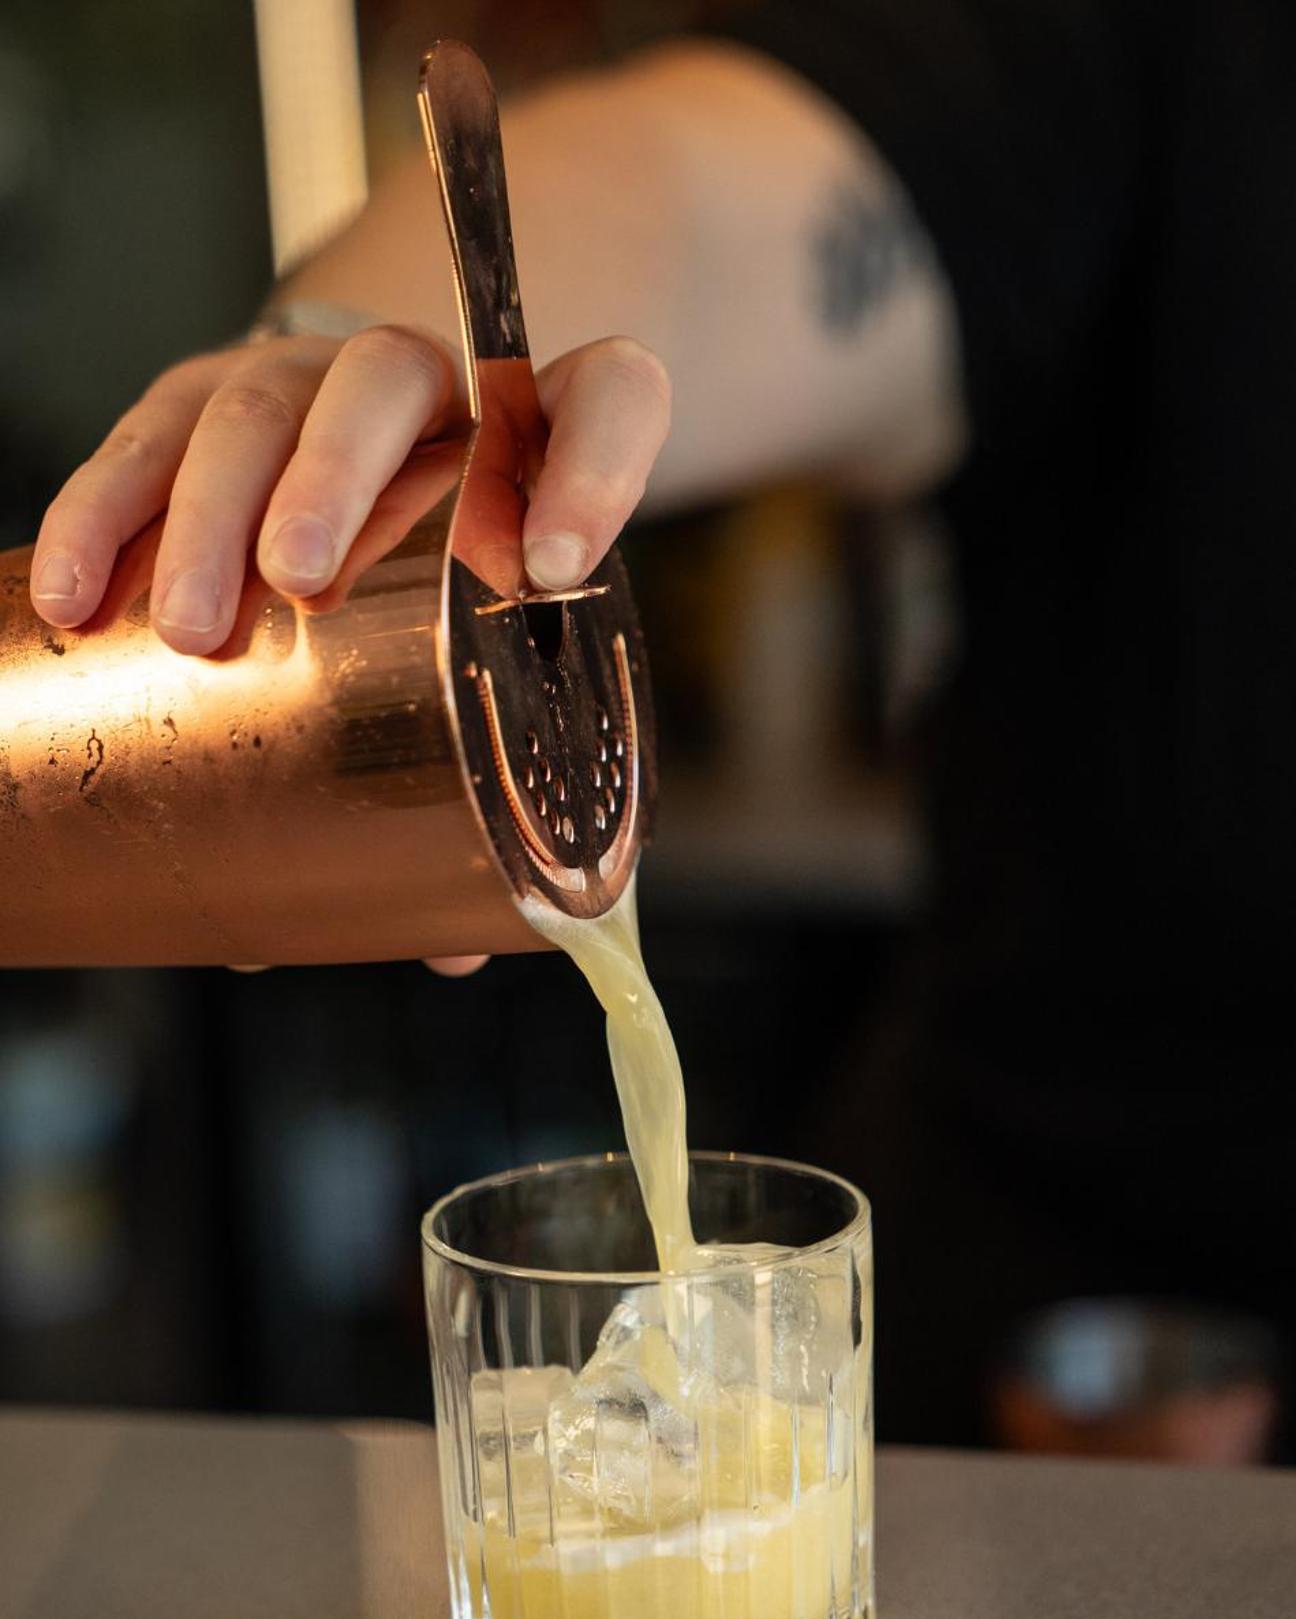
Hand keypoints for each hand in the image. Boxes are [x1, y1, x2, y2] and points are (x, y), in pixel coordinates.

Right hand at [29, 321, 670, 973]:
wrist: (374, 467)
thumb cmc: (440, 582)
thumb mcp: (490, 657)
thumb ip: (481, 786)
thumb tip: (453, 948)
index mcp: (531, 439)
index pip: (608, 400)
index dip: (595, 469)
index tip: (558, 564)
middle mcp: (423, 390)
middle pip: (382, 381)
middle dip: (333, 479)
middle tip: (292, 581)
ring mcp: (305, 385)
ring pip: (252, 402)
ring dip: (207, 509)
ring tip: (183, 624)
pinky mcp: (202, 401)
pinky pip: (144, 437)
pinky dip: (101, 512)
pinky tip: (75, 596)